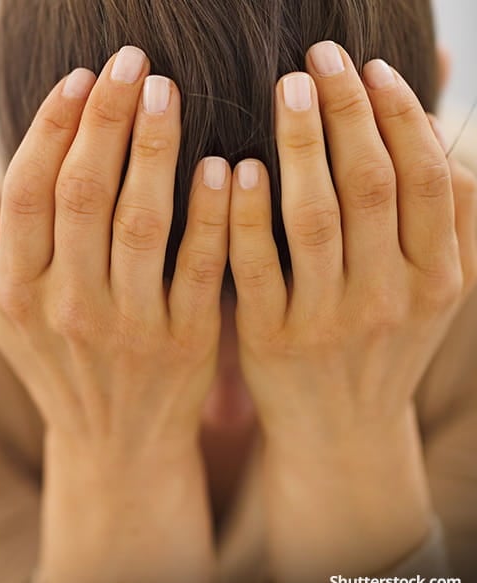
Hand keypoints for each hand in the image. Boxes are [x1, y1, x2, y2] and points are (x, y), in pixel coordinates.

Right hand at [0, 47, 229, 582]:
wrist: (115, 444)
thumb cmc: (52, 362)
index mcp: (15, 292)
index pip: (27, 192)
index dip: (51, 127)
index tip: (80, 77)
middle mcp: (64, 307)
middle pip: (82, 194)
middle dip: (107, 119)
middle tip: (132, 60)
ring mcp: (126, 326)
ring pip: (140, 221)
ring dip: (155, 149)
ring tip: (168, 90)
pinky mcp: (184, 341)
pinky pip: (198, 265)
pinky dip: (212, 213)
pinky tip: (223, 163)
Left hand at [225, 41, 476, 582]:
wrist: (340, 430)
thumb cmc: (380, 341)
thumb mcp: (428, 284)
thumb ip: (439, 207)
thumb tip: (442, 108)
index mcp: (438, 278)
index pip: (428, 178)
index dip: (399, 115)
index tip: (368, 66)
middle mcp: (391, 298)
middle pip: (371, 185)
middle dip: (346, 111)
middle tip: (317, 58)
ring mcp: (330, 321)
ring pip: (315, 218)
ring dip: (299, 145)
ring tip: (285, 89)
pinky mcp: (272, 339)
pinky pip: (257, 266)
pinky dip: (248, 214)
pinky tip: (235, 167)